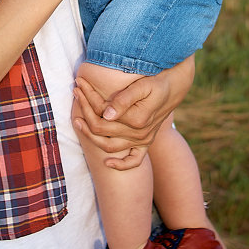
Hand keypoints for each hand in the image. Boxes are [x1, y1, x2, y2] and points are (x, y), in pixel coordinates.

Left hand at [72, 56, 194, 169]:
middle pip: (101, 130)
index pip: (101, 115)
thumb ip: (125, 99)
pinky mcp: (146, 143)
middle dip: (84, 111)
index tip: (78, 84)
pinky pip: (134, 161)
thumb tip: (106, 114)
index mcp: (137, 120)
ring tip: (77, 120)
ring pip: (109, 145)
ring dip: (90, 136)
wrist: (173, 87)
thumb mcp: (143, 86)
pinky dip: (121, 165)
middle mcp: (139, 134)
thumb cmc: (156, 82)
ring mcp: (143, 141)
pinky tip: (107, 163)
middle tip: (75, 93)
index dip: (87, 99)